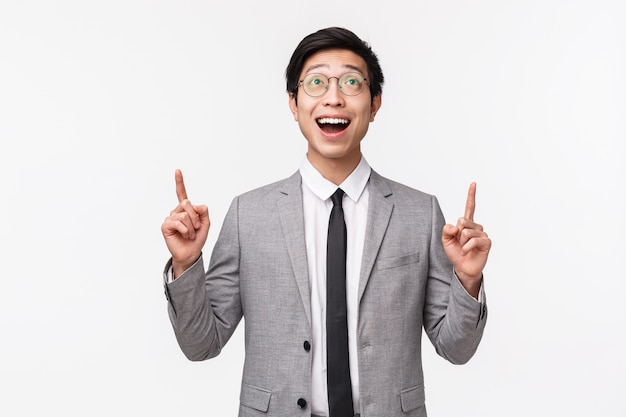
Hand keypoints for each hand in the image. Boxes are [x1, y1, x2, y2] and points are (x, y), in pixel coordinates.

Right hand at [161, 169, 209, 277]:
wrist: (191, 253)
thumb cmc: (197, 239)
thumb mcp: (205, 224)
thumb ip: (203, 212)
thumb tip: (194, 204)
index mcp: (186, 209)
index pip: (182, 193)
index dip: (179, 182)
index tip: (177, 170)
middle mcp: (176, 211)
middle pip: (187, 203)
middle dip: (196, 217)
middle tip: (196, 227)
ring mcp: (170, 218)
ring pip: (184, 214)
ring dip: (191, 227)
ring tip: (190, 234)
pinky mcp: (165, 226)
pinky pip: (177, 222)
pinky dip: (185, 230)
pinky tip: (184, 235)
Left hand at [441, 182, 490, 296]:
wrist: (462, 268)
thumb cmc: (455, 253)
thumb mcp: (445, 241)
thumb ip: (446, 230)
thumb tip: (455, 226)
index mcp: (466, 224)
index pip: (469, 207)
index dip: (471, 195)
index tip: (473, 183)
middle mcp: (475, 226)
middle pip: (462, 221)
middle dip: (457, 234)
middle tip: (460, 243)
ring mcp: (482, 234)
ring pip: (466, 232)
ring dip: (461, 242)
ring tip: (464, 249)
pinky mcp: (486, 242)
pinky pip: (473, 240)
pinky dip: (467, 247)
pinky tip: (467, 252)